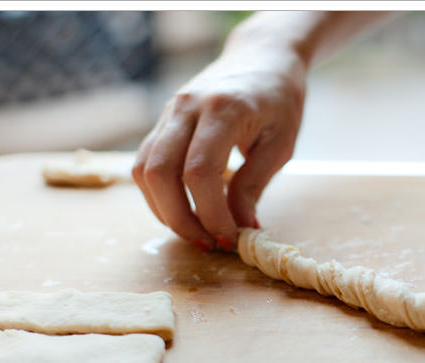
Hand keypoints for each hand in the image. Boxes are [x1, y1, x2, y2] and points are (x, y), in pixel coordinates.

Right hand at [132, 44, 306, 250]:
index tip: (229, 238)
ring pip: (144, 170)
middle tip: (207, 244)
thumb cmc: (279, 100)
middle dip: (180, 219)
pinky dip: (160, 195)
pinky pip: (145, 164)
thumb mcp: (280, 144)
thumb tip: (240, 229)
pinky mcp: (163, 122)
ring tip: (197, 233)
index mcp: (223, 109)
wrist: (262, 57)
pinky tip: (185, 212)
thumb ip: (254, 185)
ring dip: (164, 211)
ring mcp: (169, 112)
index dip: (210, 213)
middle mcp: (187, 107)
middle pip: (159, 173)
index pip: (199, 172)